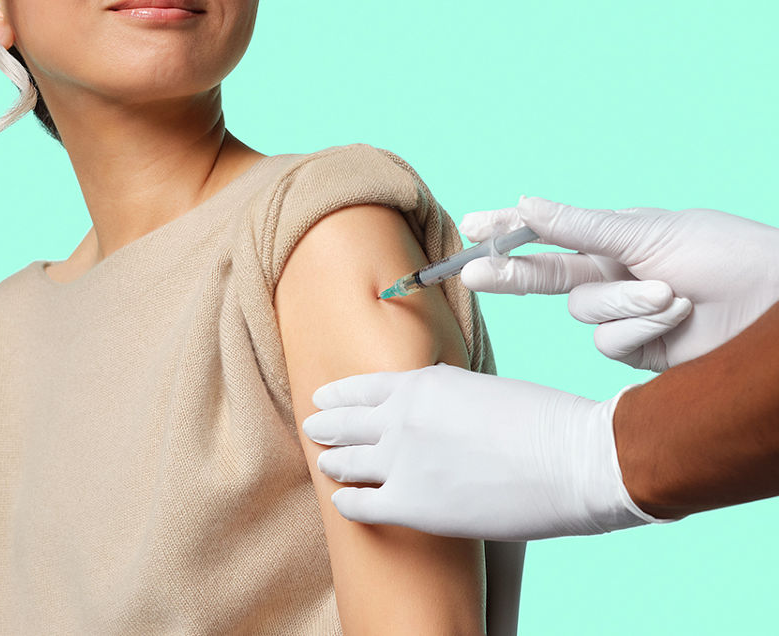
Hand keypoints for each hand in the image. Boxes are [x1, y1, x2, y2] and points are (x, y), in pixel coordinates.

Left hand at [302, 364, 660, 539]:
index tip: (324, 399)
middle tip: (314, 429)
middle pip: (346, 423)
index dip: (338, 396)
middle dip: (327, 427)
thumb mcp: (481, 385)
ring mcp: (401, 462)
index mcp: (420, 384)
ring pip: (346, 462)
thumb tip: (425, 393)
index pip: (362, 388)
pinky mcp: (411, 505)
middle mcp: (401, 418)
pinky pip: (361, 505)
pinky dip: (347, 502)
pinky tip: (343, 502)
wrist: (575, 460)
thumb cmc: (543, 421)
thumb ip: (443, 390)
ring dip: (333, 462)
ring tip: (326, 463)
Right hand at [459, 198, 778, 370]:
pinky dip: (641, 328)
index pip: (550, 231)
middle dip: (510, 274)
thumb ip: (582, 226)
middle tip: (472, 275)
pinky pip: (610, 342)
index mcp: (616, 238)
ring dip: (624, 302)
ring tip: (672, 293)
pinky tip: (677, 318)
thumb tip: (525, 204)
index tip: (472, 227)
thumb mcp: (649, 231)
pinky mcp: (640, 351)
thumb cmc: (727, 255)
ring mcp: (625, 315)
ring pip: (584, 311)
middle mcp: (615, 275)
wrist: (776, 310)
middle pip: (545, 275)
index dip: (509, 230)